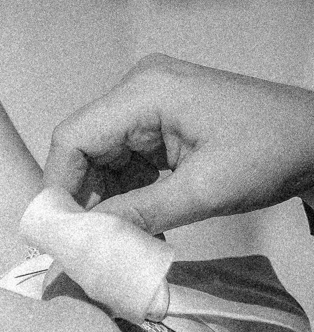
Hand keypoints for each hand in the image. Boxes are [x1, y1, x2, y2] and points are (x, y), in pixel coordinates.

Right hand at [44, 56, 313, 233]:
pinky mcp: (162, 119)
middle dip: (84, 197)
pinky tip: (143, 221)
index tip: (62, 234)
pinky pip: (126, 157)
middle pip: (83, 147)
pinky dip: (128, 192)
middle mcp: (139, 88)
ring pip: (102, 156)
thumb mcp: (203, 191)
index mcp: (144, 91)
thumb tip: (86, 241)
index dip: (59, 187)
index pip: (72, 138)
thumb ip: (138, 213)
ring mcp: (150, 102)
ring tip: (124, 237)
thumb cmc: (272, 152)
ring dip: (108, 199)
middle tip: (92, 243)